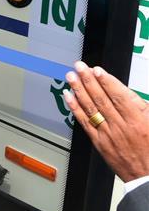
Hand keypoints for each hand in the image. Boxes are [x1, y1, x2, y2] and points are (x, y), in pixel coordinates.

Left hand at [63, 61, 148, 181]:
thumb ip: (142, 107)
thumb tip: (126, 92)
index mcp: (138, 121)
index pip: (119, 96)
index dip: (106, 82)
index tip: (97, 70)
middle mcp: (121, 127)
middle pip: (101, 99)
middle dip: (88, 80)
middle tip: (79, 67)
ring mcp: (108, 135)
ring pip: (91, 108)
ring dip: (79, 90)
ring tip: (71, 77)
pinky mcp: (99, 143)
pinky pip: (84, 123)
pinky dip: (75, 108)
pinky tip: (69, 97)